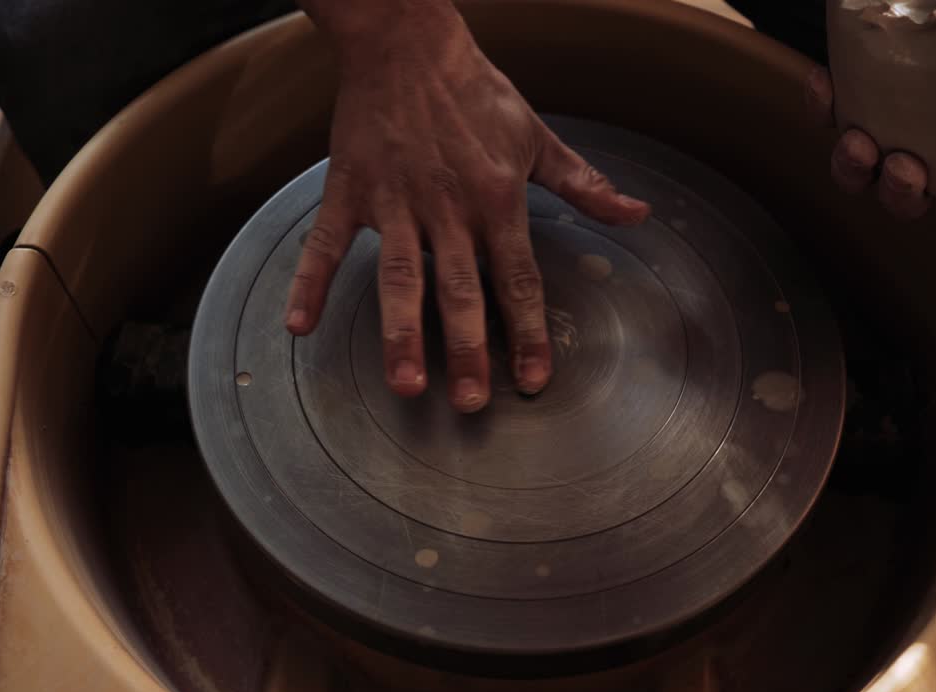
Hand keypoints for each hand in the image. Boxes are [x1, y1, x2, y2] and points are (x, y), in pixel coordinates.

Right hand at [285, 3, 649, 412]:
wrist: (407, 44)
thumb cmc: (476, 93)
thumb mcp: (538, 137)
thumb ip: (585, 185)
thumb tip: (637, 215)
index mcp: (496, 197)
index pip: (518, 278)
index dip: (528, 332)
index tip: (533, 380)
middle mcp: (446, 207)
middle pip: (460, 290)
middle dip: (468, 349)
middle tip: (473, 403)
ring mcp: (393, 201)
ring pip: (399, 277)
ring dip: (402, 332)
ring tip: (406, 383)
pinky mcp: (349, 189)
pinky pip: (323, 242)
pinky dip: (308, 281)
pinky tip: (299, 325)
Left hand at [805, 36, 935, 237]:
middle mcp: (928, 162)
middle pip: (907, 202)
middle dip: (904, 195)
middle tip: (908, 168)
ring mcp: (885, 137)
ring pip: (860, 174)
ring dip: (853, 166)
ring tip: (858, 140)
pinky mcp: (851, 104)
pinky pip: (829, 114)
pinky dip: (823, 103)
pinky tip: (825, 82)